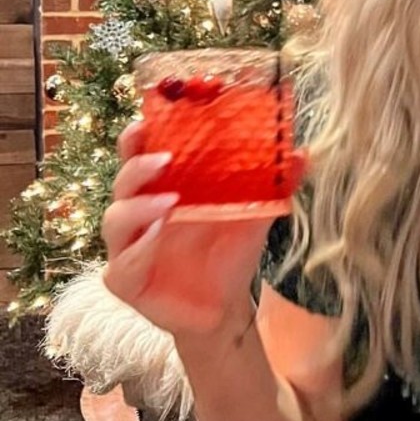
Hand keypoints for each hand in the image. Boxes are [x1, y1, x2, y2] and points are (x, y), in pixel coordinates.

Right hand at [101, 121, 279, 337]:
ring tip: (171, 201)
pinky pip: (121, 263)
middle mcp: (139, 211)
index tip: (153, 115)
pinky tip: (156, 238)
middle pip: (123, 177)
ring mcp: (128, 246)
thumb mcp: (255, 214)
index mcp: (162, 186)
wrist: (227, 304)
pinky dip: (137, 249)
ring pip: (116, 218)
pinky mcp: (125, 280)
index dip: (141, 133)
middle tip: (166, 158)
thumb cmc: (231, 251)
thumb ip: (275, 184)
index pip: (142, 152)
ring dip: (139, 207)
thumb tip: (302, 153)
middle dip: (137, 162)